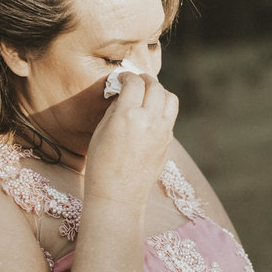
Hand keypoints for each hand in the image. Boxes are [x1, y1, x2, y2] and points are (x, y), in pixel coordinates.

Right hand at [83, 71, 177, 206]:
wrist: (118, 196)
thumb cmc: (101, 165)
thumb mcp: (101, 132)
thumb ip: (116, 109)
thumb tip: (124, 95)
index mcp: (128, 115)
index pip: (135, 82)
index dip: (127, 76)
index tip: (122, 78)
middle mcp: (150, 120)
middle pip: (155, 86)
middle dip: (145, 79)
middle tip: (137, 81)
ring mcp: (163, 131)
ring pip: (170, 98)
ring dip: (159, 92)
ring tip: (148, 95)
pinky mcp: (168, 142)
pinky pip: (170, 117)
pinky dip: (162, 109)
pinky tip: (151, 114)